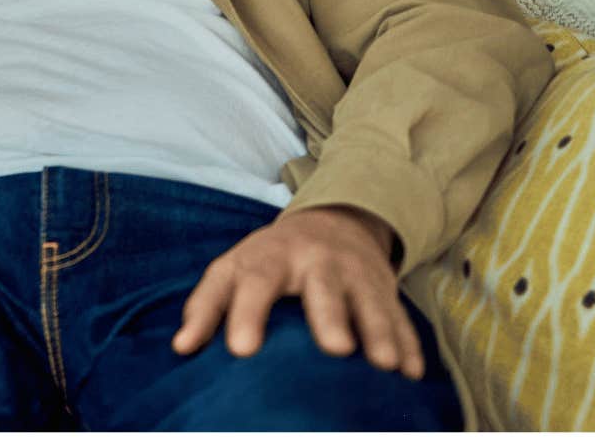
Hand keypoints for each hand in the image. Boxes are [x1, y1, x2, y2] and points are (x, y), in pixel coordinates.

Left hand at [172, 205, 422, 378]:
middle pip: (324, 287)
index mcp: (272, 257)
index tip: (241, 349)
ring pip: (371, 302)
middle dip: (330, 316)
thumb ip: (206, 305)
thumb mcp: (232, 269)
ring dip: (380, 331)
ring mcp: (357, 274)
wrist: (331, 222)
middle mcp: (318, 262)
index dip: (247, 314)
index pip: (256, 281)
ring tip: (385, 364)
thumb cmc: (269, 259)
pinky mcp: (386, 290)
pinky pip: (401, 317)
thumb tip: (182, 347)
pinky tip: (412, 373)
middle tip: (335, 349)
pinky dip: (409, 344)